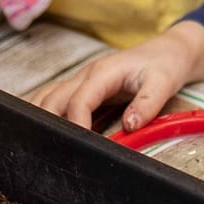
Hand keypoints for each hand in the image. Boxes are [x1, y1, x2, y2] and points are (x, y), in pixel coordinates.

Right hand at [29, 21, 203, 131]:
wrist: (168, 50)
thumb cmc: (165, 64)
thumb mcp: (163, 82)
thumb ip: (147, 103)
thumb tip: (129, 126)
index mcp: (104, 72)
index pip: (79, 100)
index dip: (75, 125)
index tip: (80, 147)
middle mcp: (86, 75)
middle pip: (53, 100)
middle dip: (49, 125)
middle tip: (52, 153)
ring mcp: (81, 80)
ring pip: (47, 97)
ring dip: (39, 118)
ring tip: (36, 145)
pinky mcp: (82, 88)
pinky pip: (54, 98)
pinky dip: (43, 113)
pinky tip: (40, 131)